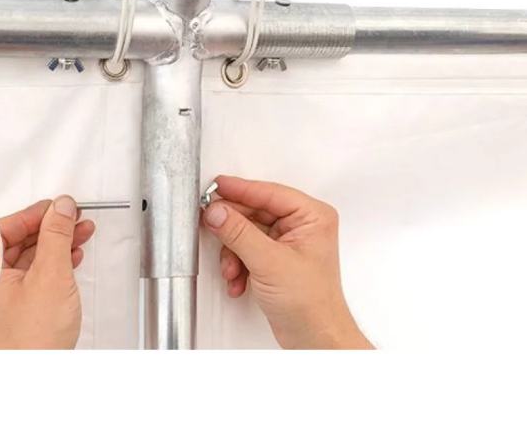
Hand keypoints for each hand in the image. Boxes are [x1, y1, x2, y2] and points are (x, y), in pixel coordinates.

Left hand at [0, 196, 94, 348]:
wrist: (38, 383)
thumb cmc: (31, 343)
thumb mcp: (49, 276)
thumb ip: (56, 235)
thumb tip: (61, 207)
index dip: (29, 215)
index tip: (54, 208)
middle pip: (14, 242)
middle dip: (48, 228)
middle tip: (70, 216)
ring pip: (26, 257)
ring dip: (55, 243)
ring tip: (79, 231)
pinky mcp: (15, 309)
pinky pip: (33, 274)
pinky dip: (54, 262)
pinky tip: (72, 254)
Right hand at [203, 176, 372, 349]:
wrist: (314, 341)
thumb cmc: (312, 304)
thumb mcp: (269, 262)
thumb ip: (239, 233)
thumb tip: (217, 211)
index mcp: (311, 216)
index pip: (268, 193)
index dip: (239, 190)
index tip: (216, 186)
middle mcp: (301, 225)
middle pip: (254, 212)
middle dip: (233, 229)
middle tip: (211, 225)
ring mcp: (288, 242)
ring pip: (247, 232)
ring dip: (233, 252)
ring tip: (232, 269)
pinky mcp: (275, 259)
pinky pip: (247, 248)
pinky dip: (238, 263)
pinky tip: (237, 280)